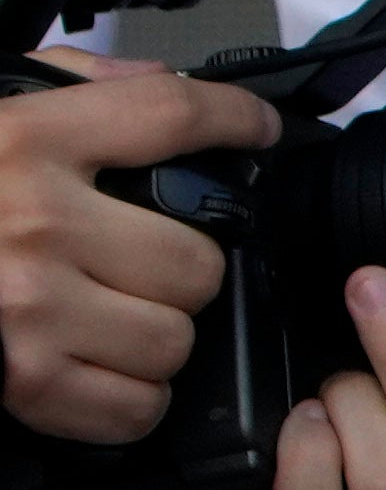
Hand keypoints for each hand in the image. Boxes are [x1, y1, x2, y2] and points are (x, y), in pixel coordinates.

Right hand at [0, 65, 263, 441]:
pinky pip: (137, 404)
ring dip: (154, 334)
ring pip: (175, 337)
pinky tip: (92, 364)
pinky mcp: (24, 378)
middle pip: (196, 260)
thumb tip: (159, 85)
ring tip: (103, 315)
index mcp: (27, 141)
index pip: (169, 114)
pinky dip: (128, 397)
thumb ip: (74, 90)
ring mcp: (31, 304)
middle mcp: (37, 221)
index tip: (258, 130)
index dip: (235, 118)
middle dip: (180, 269)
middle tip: (135, 265)